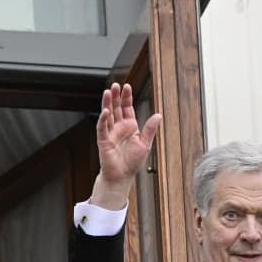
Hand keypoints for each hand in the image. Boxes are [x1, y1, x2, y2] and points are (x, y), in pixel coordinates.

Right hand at [89, 83, 161, 207]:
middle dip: (116, 97)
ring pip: (107, 115)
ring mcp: (110, 133)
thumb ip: (150, 129)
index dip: (126, 97)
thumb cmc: (132, 162)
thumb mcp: (145, 143)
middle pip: (116, 108)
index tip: (127, 87)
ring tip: (108, 92)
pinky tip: (106, 110)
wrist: (122, 176)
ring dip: (107, 103)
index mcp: (129, 126)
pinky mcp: (103, 141)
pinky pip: (102, 128)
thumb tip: (158, 115)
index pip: (126, 108)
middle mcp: (119, 127)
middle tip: (115, 85)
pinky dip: (103, 119)